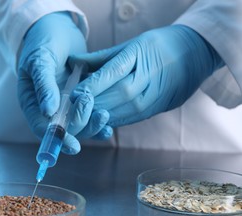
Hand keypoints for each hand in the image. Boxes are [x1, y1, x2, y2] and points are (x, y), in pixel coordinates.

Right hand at [18, 12, 111, 154]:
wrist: (57, 28)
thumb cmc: (43, 41)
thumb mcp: (40, 60)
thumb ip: (44, 85)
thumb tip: (48, 111)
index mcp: (33, 102)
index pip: (42, 128)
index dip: (58, 139)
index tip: (73, 145)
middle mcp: (49, 108)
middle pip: (64, 130)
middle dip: (80, 126)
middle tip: (94, 109)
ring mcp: (65, 105)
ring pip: (79, 125)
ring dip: (92, 125)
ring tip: (104, 116)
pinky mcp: (80, 99)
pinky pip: (89, 115)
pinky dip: (98, 121)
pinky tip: (108, 122)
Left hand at [69, 25, 223, 126]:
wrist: (192, 55)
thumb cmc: (156, 46)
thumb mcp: (129, 45)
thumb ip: (100, 58)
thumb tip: (74, 62)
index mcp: (138, 56)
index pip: (111, 74)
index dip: (91, 86)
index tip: (74, 94)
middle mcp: (146, 77)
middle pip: (114, 96)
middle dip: (91, 105)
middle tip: (73, 111)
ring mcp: (152, 95)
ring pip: (121, 111)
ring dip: (99, 117)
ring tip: (82, 119)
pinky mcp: (154, 109)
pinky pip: (129, 118)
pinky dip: (112, 121)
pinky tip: (99, 121)